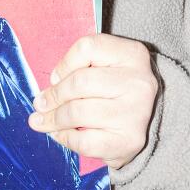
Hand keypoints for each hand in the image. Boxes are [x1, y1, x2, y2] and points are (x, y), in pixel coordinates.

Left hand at [28, 33, 157, 169]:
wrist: (149, 121)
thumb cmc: (116, 90)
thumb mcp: (106, 66)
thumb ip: (78, 69)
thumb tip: (45, 95)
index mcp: (133, 54)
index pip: (87, 48)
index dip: (64, 63)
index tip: (55, 78)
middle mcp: (139, 82)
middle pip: (80, 82)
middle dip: (54, 96)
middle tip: (40, 104)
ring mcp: (136, 113)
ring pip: (79, 112)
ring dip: (54, 119)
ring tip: (42, 121)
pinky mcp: (129, 140)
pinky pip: (85, 141)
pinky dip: (65, 138)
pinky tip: (60, 134)